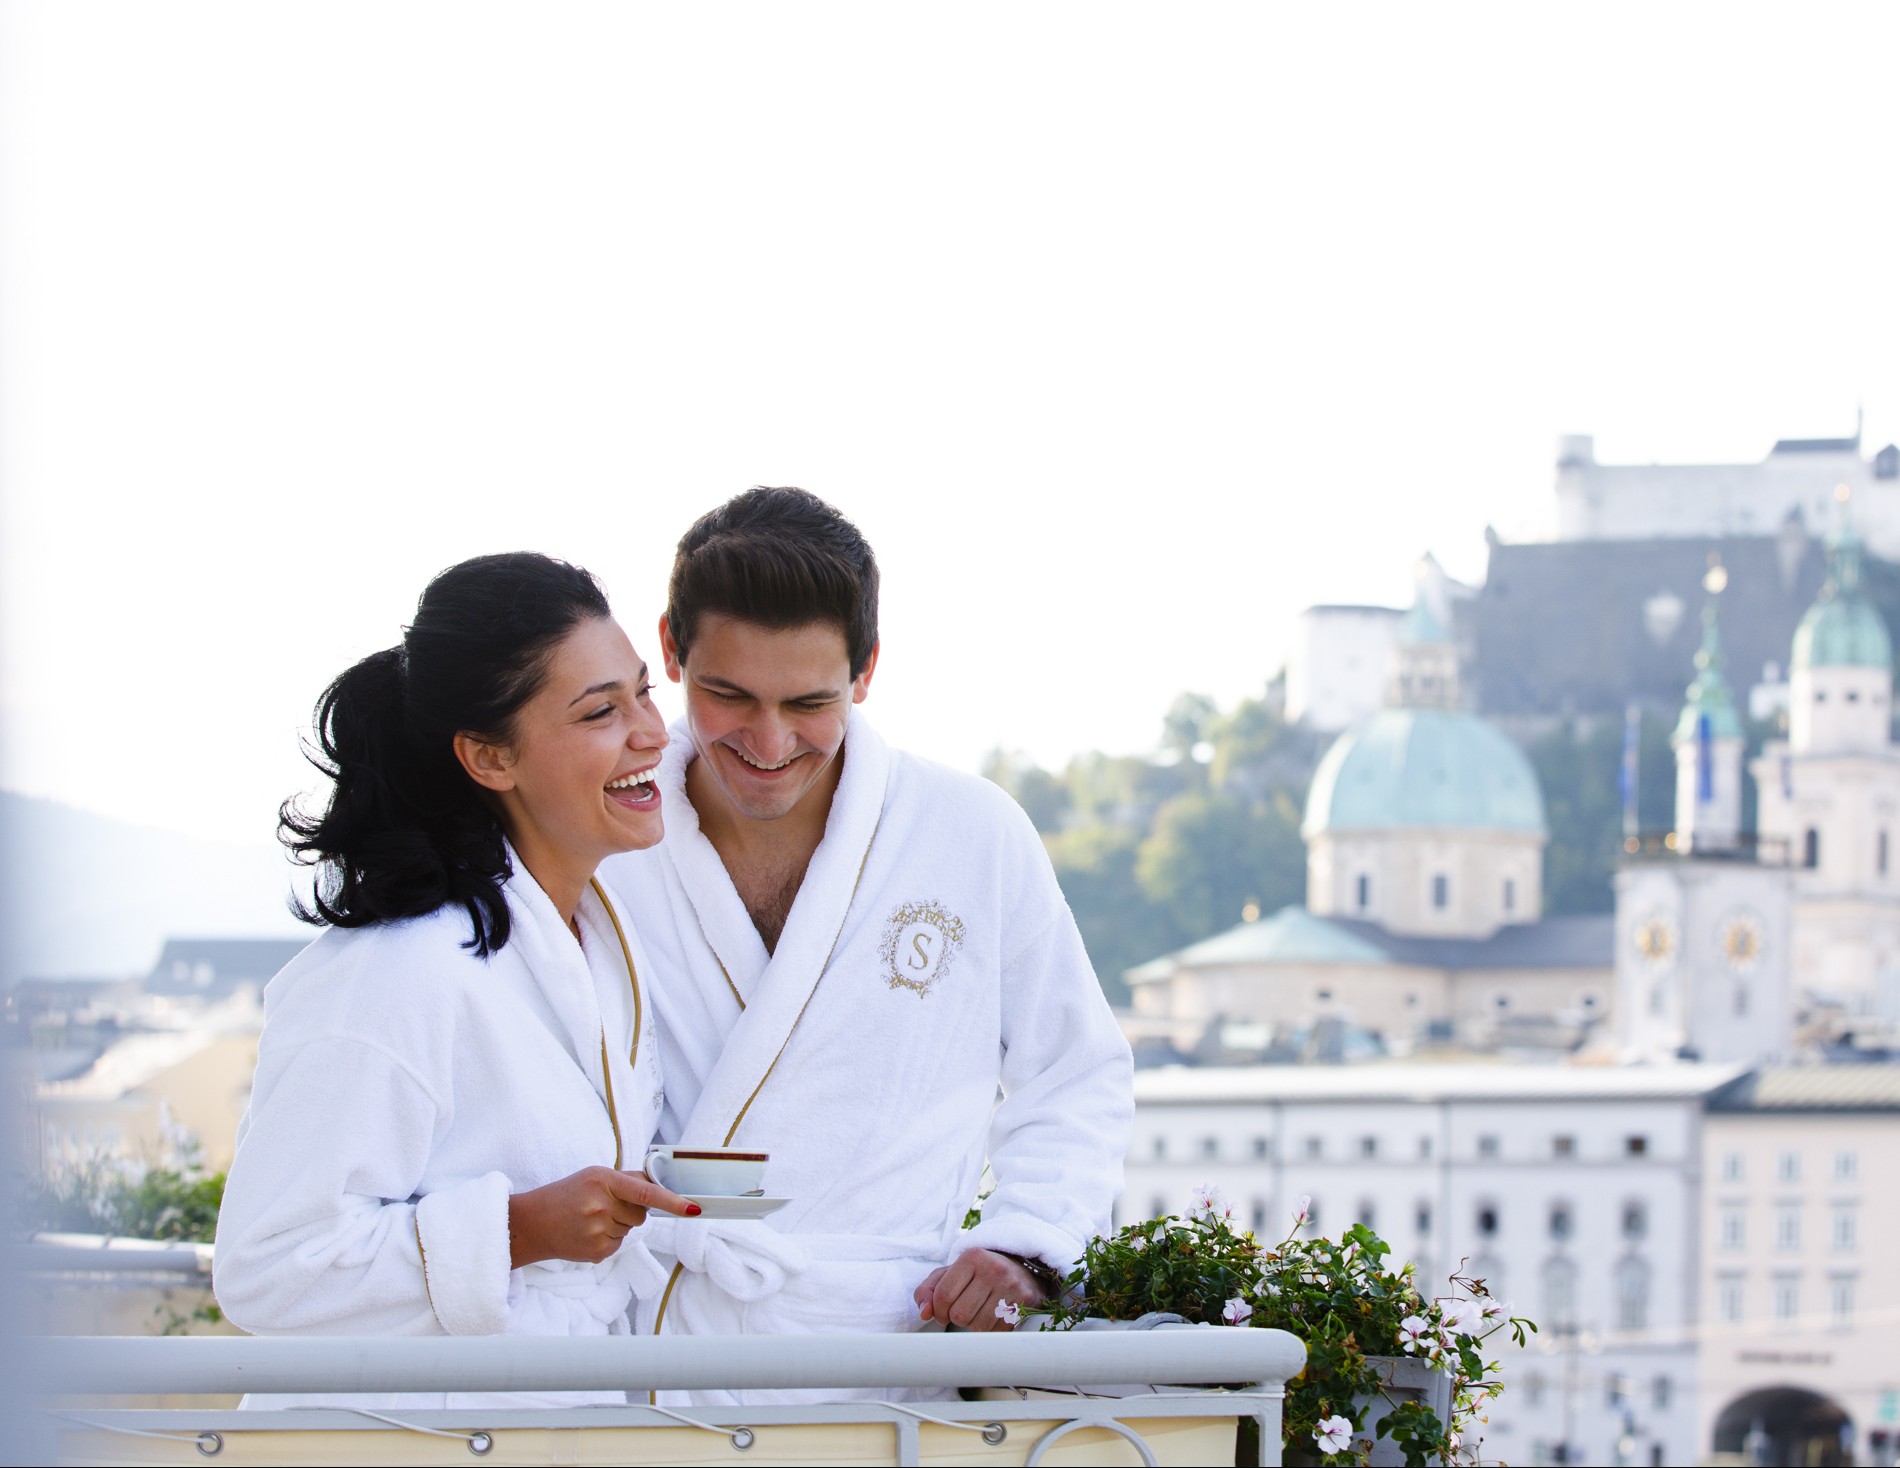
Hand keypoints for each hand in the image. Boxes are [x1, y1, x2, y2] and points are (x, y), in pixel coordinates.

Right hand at [507, 1167, 698, 1267]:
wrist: (532, 1224)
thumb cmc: (566, 1195)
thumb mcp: (593, 1176)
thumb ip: (627, 1180)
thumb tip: (659, 1183)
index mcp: (602, 1180)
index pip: (645, 1192)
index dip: (672, 1201)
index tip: (693, 1208)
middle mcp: (601, 1205)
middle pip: (641, 1214)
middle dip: (629, 1211)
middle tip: (601, 1206)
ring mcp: (598, 1231)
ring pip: (630, 1230)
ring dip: (617, 1225)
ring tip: (590, 1220)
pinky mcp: (596, 1252)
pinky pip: (619, 1245)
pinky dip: (609, 1240)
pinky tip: (588, 1234)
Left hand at [914, 1248, 1044, 1329]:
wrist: (1021, 1269)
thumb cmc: (979, 1274)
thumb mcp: (951, 1273)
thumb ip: (928, 1290)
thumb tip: (924, 1313)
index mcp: (972, 1257)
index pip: (944, 1294)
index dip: (937, 1310)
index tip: (941, 1313)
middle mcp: (993, 1269)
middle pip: (960, 1314)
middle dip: (955, 1318)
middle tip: (961, 1311)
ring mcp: (1011, 1286)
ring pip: (978, 1326)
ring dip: (972, 1325)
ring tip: (977, 1312)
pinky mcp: (1023, 1302)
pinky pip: (996, 1331)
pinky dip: (989, 1329)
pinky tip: (992, 1316)